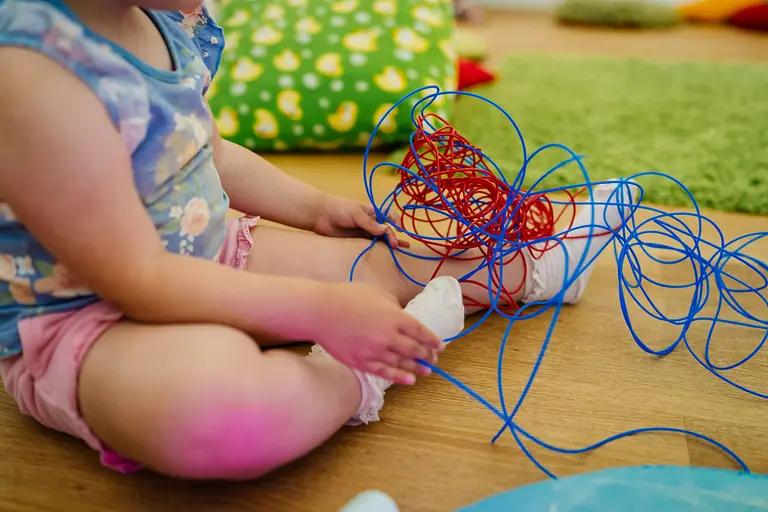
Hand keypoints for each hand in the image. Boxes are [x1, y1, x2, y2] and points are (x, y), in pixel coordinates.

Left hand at [313, 195, 409, 247]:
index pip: (390, 217)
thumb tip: (387, 230)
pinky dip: (378, 250)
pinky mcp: (357, 241)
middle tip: (403, 247)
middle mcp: (371, 222)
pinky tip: (384, 255)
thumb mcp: (356, 214)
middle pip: (387, 230)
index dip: (396, 223)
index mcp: (373, 212)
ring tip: (401, 252)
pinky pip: (370, 245)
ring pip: (380, 239)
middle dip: (395, 237)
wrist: (320, 215)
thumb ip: (371, 224)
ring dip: (389, 245)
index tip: (399, 231)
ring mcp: (364, 232)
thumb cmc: (339, 209)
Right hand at [315, 282, 441, 384]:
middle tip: (433, 358)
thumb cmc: (347, 297)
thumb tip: (401, 316)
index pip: (422, 332)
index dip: (433, 341)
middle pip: (415, 350)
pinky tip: (409, 380)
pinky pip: (385, 372)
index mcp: (395, 317)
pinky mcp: (362, 362)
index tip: (439, 345)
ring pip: (403, 363)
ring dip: (417, 368)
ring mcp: (375, 351)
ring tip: (426, 371)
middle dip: (427, 355)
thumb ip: (394, 306)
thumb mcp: (377, 293)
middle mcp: (389, 336)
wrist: (320, 311)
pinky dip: (400, 377)